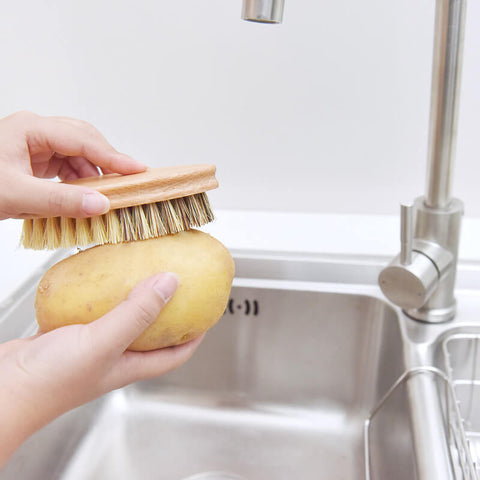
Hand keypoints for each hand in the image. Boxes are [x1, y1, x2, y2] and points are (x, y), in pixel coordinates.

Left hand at [0, 111, 146, 219]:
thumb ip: (60, 200)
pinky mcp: (35, 161)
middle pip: (85, 140)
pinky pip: (67, 167)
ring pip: (78, 155)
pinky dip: (80, 181)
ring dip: (94, 174)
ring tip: (107, 193)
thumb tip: (100, 203)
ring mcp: (35, 146)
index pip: (83, 139)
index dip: (113, 156)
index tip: (138, 169)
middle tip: (128, 181)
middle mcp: (36, 132)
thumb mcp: (16, 195)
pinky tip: (85, 194)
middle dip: (107, 162)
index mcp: (30, 128)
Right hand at [0, 272, 202, 467]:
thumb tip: (170, 283)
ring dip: (132, 295)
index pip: (176, 353)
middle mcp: (115, 355)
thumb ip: (137, 313)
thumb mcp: (103, 343)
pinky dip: (99, 293)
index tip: (208, 312)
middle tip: (175, 281)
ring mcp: (91, 344)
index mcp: (130, 365)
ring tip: (140, 270)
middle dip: (166, 309)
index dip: (196, 335)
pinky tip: (96, 275)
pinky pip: (92, 308)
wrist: (2, 389)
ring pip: (122, 316)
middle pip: (152, 332)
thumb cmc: (50, 382)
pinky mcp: (68, 332)